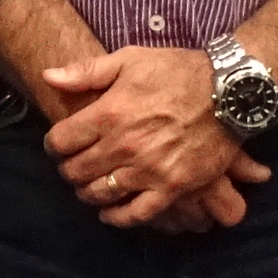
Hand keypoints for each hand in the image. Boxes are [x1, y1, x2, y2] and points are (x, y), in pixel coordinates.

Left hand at [39, 43, 270, 228]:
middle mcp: (124, 146)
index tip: (59, 145)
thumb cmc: (177, 71)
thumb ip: (86, 72)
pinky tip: (108, 213)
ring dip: (87, 192)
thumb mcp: (130, 59)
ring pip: (101, 193)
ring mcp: (148, 170)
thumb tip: (48, 77)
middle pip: (76, 170)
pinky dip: (118, 217)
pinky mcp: (173, 187)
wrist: (229, 91)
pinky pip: (137, 213)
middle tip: (71, 167)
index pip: (61, 141)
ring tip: (88, 186)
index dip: (54, 144)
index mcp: (109, 113)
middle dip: (68, 170)